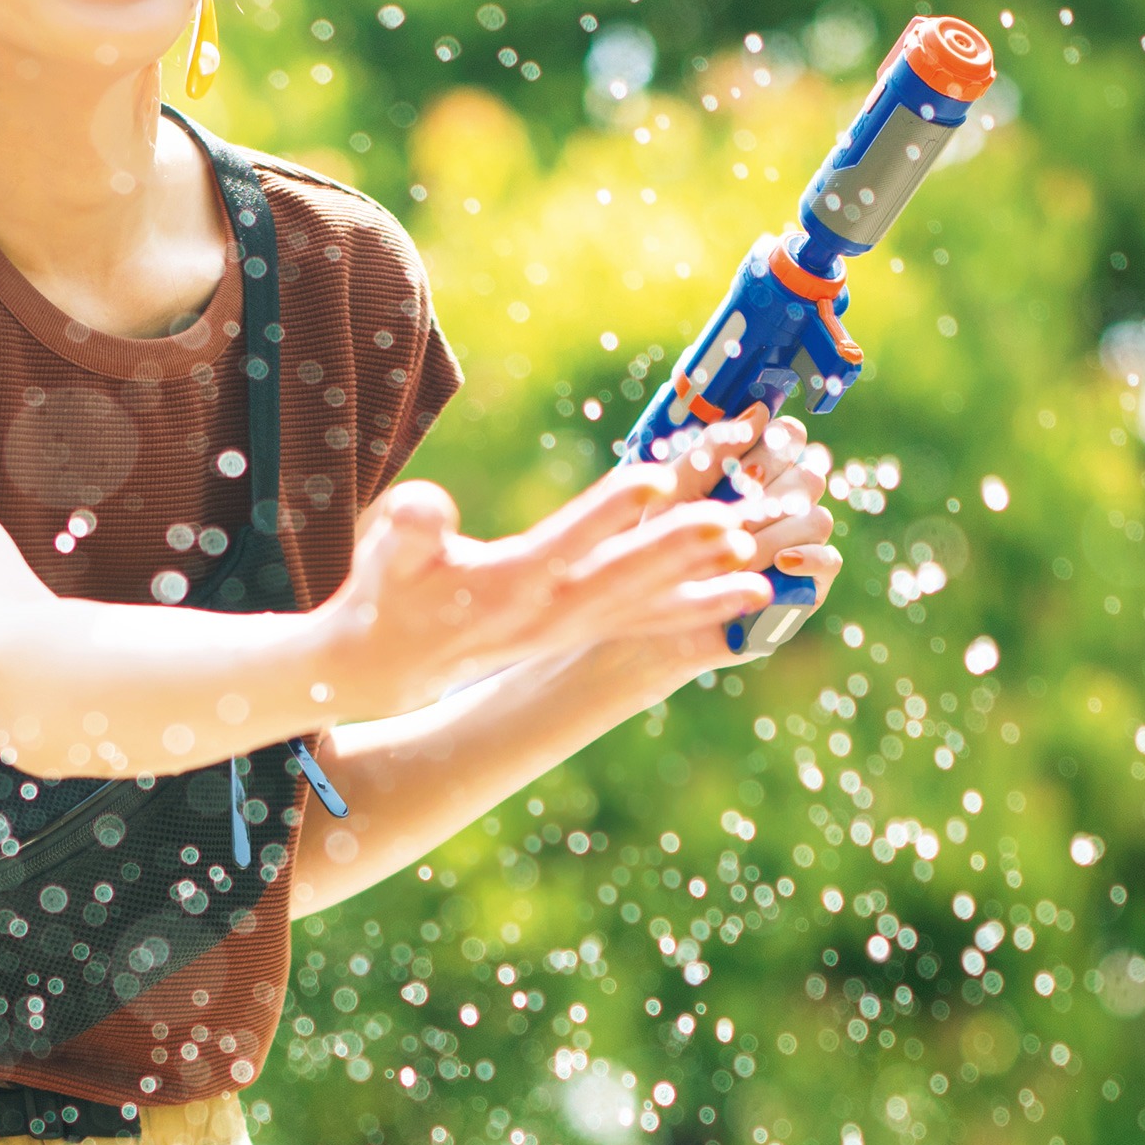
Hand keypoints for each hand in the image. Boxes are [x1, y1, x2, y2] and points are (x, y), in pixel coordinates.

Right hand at [316, 412, 835, 721]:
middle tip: (733, 522)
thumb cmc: (390, 597)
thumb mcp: (386, 559)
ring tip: (759, 564)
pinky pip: (655, 616)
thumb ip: (407, 532)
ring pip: (649, 600)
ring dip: (705, 583)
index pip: (562, 546)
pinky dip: (703, 604)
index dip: (605, 514)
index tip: (653, 478)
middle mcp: (550, 613)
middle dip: (678, 550)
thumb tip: (422, 508)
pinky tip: (751, 590)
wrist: (396, 666)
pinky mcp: (588, 629)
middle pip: (622, 577)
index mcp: (506, 587)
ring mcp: (574, 627)